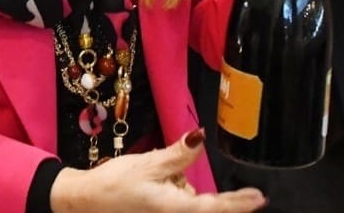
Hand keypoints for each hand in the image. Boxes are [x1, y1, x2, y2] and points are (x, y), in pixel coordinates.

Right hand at [47, 128, 264, 212]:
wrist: (84, 203)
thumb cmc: (114, 185)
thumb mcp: (148, 165)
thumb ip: (178, 155)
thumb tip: (200, 138)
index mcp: (176, 208)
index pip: (215, 206)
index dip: (238, 203)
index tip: (259, 199)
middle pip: (199, 200)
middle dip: (185, 182)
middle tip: (156, 174)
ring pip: (186, 198)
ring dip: (175, 185)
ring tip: (144, 178)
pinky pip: (174, 201)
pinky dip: (167, 190)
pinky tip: (144, 186)